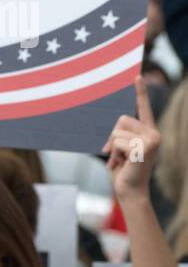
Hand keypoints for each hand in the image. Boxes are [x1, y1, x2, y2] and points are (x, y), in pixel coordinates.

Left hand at [103, 76, 159, 203]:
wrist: (130, 191)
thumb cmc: (123, 170)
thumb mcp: (120, 148)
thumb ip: (120, 135)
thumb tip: (114, 126)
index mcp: (148, 131)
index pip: (143, 107)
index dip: (140, 92)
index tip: (136, 76)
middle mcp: (153, 132)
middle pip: (121, 119)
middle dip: (112, 137)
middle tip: (116, 153)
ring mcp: (152, 139)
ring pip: (117, 130)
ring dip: (112, 147)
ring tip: (120, 159)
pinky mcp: (145, 147)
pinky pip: (117, 141)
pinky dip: (114, 153)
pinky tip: (121, 163)